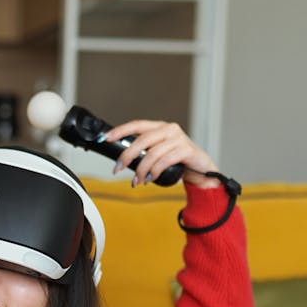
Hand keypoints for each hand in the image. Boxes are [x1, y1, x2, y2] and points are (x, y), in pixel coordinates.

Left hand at [102, 120, 220, 188]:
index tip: (105, 138)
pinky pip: (164, 161)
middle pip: (141, 140)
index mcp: (160, 127)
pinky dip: (154, 171)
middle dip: (126, 156)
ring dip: (141, 170)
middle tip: (117, 169)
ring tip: (137, 181)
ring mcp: (178, 138)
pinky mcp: (186, 150)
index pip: (137, 125)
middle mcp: (169, 129)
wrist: (201, 171)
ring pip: (152, 153)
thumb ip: (144, 153)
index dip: (120, 131)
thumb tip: (121, 161)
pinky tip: (150, 179)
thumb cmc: (177, 163)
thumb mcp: (158, 155)